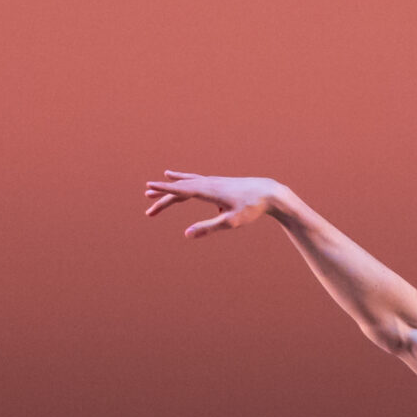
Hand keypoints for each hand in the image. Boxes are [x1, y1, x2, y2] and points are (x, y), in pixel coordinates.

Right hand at [142, 170, 287, 236]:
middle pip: (180, 188)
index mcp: (208, 191)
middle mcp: (208, 183)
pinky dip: (185, 183)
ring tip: (157, 186)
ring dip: (172, 186)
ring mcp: (213, 182)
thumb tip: (186, 234)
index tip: (148, 187)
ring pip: (187, 183)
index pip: (180, 190)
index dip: (163, 189)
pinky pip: (196, 183)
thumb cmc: (251, 208)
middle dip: (163, 195)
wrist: (268, 193)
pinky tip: (182, 186)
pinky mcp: (218, 184)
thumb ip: (208, 228)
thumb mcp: (230, 222)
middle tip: (147, 203)